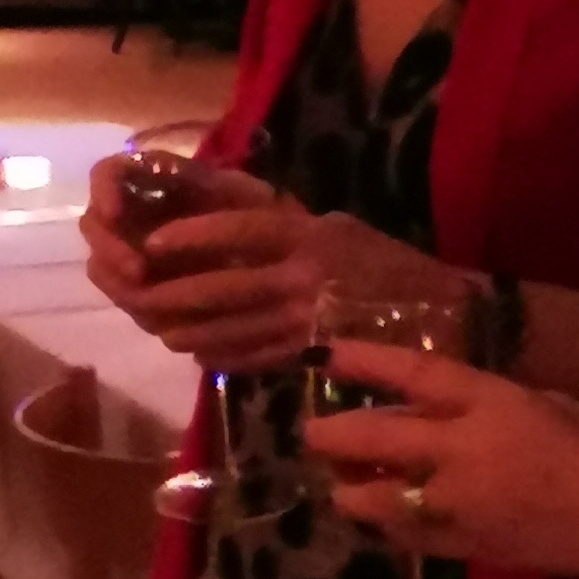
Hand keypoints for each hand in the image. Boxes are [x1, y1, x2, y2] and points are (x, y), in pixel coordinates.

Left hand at [79, 168, 430, 374]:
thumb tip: (225, 218)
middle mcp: (304, 282)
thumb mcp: (339, 228)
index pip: (242, 233)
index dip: (194, 237)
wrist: (436, 313)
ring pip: (231, 332)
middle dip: (176, 296)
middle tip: (142, 297)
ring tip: (161, 328)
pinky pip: (253, 359)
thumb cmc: (383, 261)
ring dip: (189, 332)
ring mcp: (305, 324)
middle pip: (226, 291)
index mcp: (310, 239)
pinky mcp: (308, 357)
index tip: (155, 241)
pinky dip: (221, 356)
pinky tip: (201, 352)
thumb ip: (287, 226)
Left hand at [305, 340, 578, 578]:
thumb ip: (484, 403)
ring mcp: (453, 507)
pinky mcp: (458, 549)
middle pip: (371, 439)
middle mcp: (459, 454)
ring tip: (341, 479)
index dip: (362, 362)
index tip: (323, 354)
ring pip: (370, 499)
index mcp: (489, 405)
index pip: (411, 376)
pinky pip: (398, 535)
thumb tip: (441, 407)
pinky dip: (381, 522)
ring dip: (347, 487)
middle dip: (329, 436)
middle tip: (310, 432)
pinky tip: (380, 513)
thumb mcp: (541, 403)